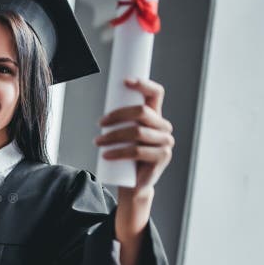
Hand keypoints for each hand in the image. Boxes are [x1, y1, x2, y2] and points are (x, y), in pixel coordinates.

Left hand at [95, 79, 173, 193]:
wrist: (134, 183)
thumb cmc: (125, 155)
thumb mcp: (122, 133)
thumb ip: (118, 119)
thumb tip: (103, 101)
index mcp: (155, 116)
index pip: (156, 94)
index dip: (143, 84)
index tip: (125, 81)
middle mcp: (164, 127)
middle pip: (142, 112)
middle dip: (117, 115)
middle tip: (99, 124)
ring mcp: (165, 142)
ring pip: (137, 132)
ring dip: (113, 136)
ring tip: (98, 142)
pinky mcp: (162, 157)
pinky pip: (137, 151)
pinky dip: (118, 152)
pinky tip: (105, 155)